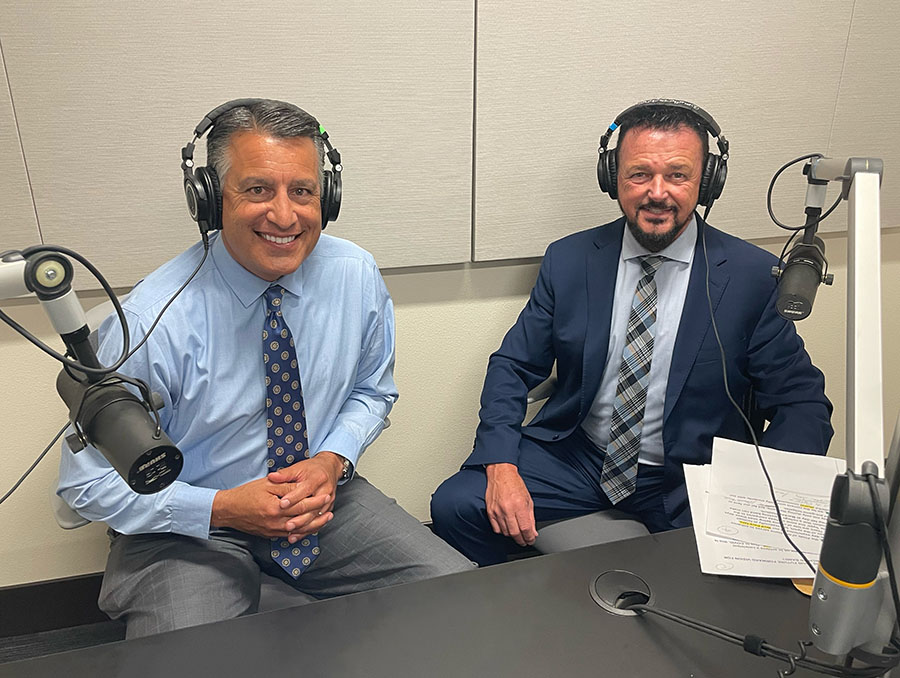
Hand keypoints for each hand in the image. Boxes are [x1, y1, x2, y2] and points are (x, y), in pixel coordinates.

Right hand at [210, 476, 332, 538]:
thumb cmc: (245, 494)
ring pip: (298, 531)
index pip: (301, 505)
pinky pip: (289, 535)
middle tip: (330, 510)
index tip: (326, 496)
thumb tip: (302, 487)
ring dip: (313, 526)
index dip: (315, 501)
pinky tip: (309, 528)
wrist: (228, 510)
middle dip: (318, 515)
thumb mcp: (266, 485)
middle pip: (302, 520)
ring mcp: (272, 531)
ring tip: (324, 521)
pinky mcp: (269, 535)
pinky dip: (301, 532)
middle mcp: (275, 522)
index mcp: (275, 508)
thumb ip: (285, 487)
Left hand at [267, 452, 343, 538]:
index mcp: (317, 478)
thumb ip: (285, 474)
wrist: (329, 468)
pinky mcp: (328, 509)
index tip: (282, 504)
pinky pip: (318, 522)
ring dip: (303, 527)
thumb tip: (271, 477)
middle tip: (286, 525)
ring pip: (315, 517)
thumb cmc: (313, 468)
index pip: (305, 490)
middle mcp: (325, 491)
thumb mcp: (299, 467)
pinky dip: (307, 530)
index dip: (293, 498)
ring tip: (290, 532)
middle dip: (299, 518)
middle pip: (313, 508)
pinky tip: (297, 535)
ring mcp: (328, 502)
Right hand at [485, 463, 536, 546]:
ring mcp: (497, 511)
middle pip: (515, 533)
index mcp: (519, 505)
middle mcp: (507, 509)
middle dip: (522, 540)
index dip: (529, 538)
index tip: (531, 540)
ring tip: (517, 534)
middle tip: (525, 541)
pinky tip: (507, 528)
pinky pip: (496, 528)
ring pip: (505, 532)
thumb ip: (531, 518)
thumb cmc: (515, 484)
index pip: (525, 529)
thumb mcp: (528, 500)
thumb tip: (533, 532)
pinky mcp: (490, 511)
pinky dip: (503, 531)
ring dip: (513, 536)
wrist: (501, 474)